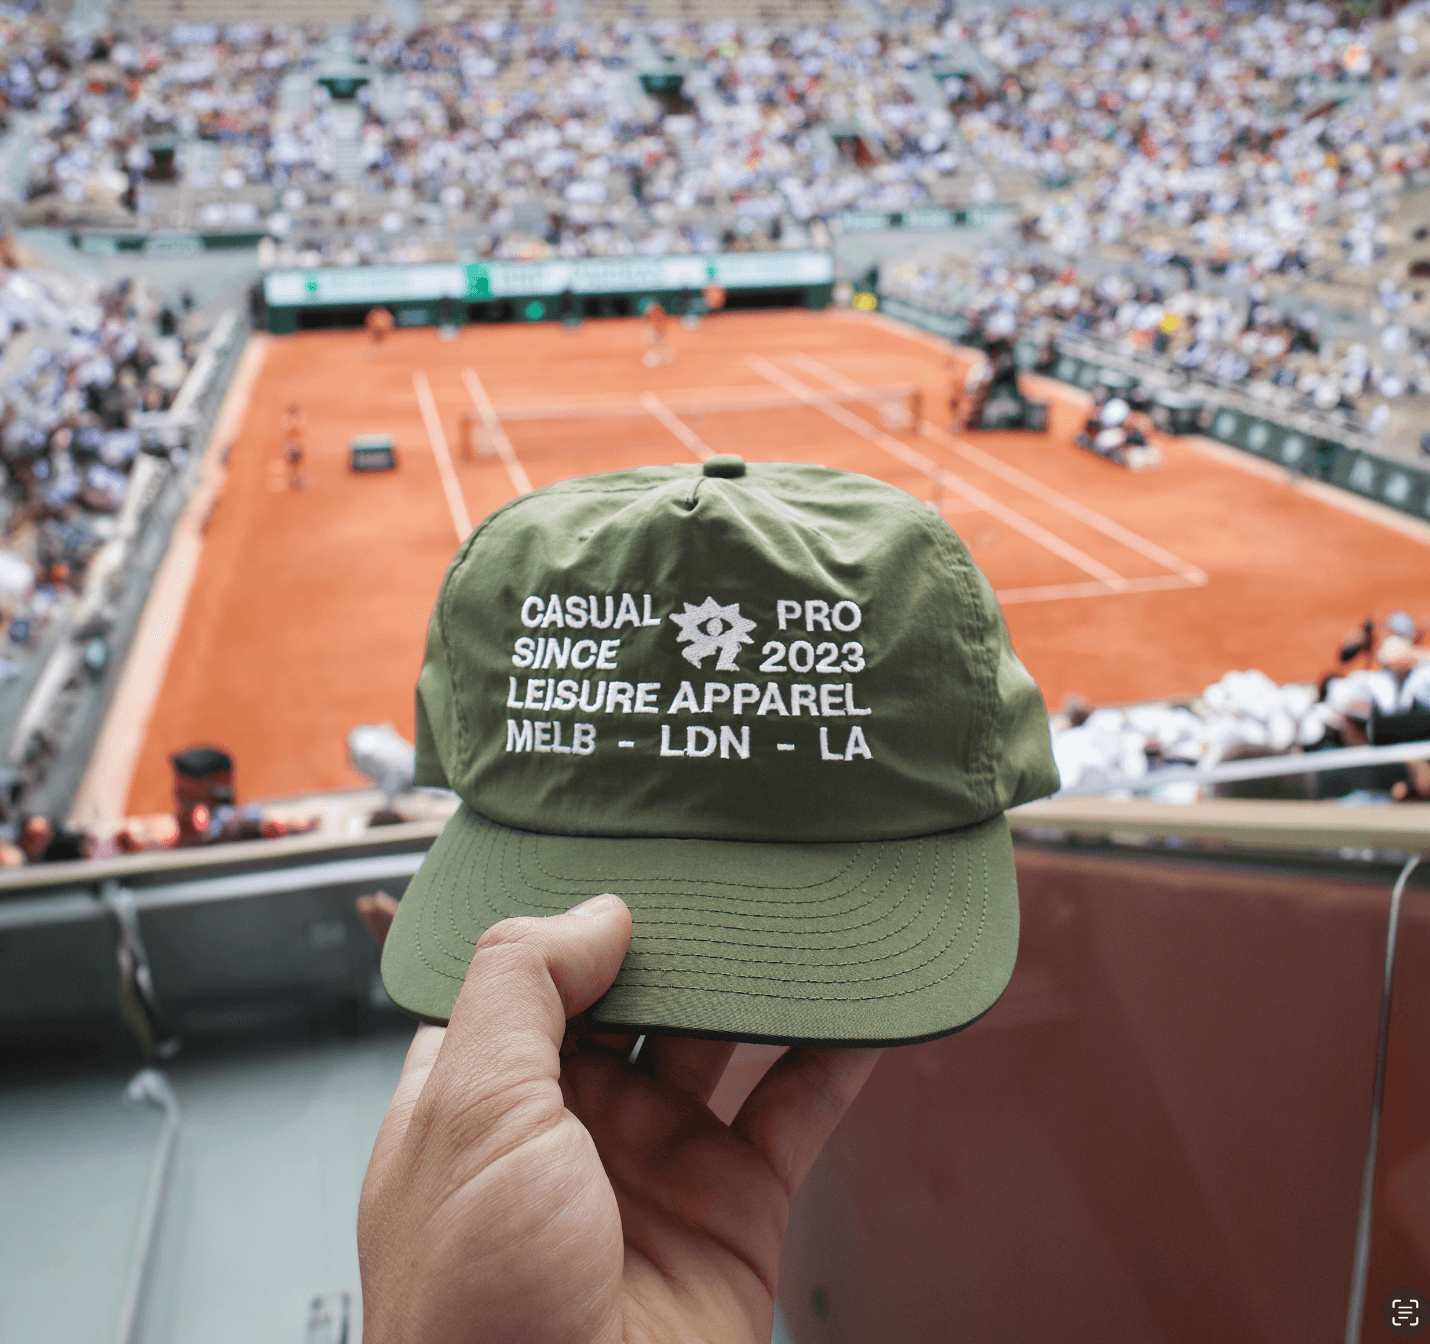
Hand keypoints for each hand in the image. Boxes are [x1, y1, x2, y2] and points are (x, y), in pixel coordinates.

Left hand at [358, 894, 880, 1343]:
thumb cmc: (476, 1309)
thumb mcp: (470, 1113)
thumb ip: (520, 987)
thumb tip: (596, 911)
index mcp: (480, 1096)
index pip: (519, 977)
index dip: (562, 916)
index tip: (614, 849)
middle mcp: (569, 1121)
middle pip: (628, 995)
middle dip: (671, 936)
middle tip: (718, 859)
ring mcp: (655, 1160)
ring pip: (718, 1039)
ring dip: (757, 979)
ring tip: (792, 903)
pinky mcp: (734, 1204)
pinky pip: (796, 1107)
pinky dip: (837, 1053)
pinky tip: (865, 1000)